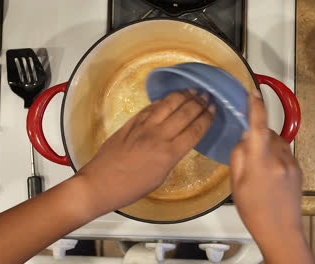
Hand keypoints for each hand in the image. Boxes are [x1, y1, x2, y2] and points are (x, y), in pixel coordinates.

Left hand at [77, 91, 214, 212]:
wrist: (101, 183)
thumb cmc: (131, 188)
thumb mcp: (160, 177)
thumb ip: (171, 157)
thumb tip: (177, 144)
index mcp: (169, 154)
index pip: (195, 130)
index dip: (206, 118)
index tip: (213, 110)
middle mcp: (159, 136)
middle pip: (185, 113)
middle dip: (199, 103)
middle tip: (207, 96)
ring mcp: (144, 127)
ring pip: (168, 104)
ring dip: (183, 96)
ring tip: (192, 91)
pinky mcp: (131, 123)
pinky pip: (151, 107)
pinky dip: (163, 101)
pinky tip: (169, 98)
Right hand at [230, 91, 312, 262]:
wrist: (281, 232)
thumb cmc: (255, 212)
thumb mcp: (236, 185)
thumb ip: (239, 157)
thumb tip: (244, 138)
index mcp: (261, 162)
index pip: (259, 126)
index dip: (256, 107)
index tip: (254, 92)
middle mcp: (280, 159)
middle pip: (267, 134)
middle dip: (257, 137)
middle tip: (247, 158)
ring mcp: (292, 164)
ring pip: (277, 143)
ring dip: (267, 147)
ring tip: (259, 170)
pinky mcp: (298, 170)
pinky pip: (284, 154)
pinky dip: (275, 157)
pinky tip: (269, 176)